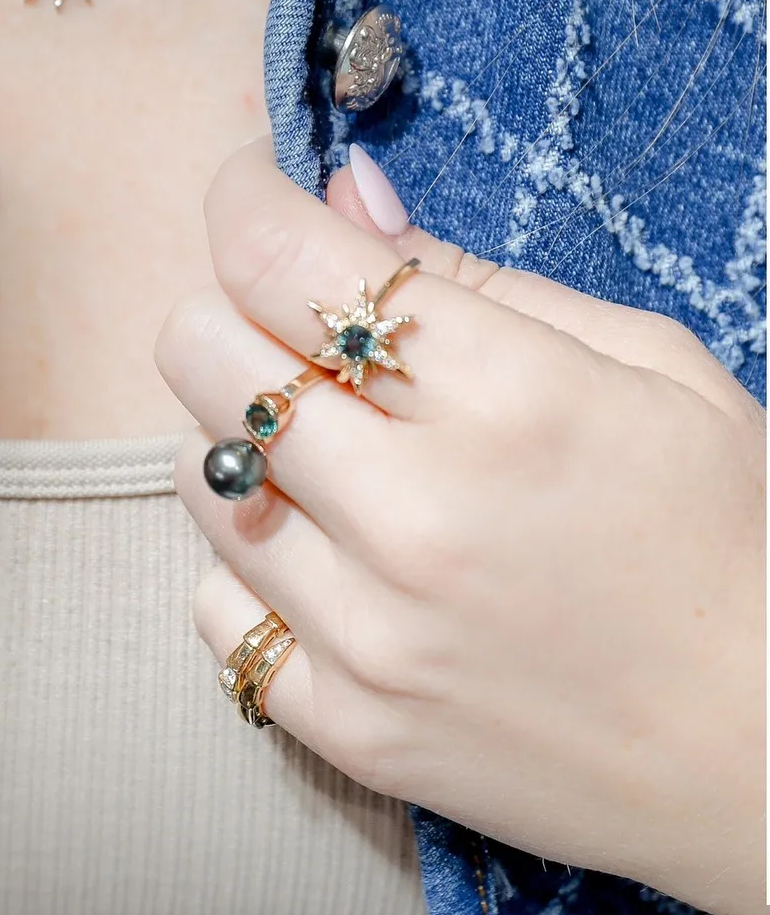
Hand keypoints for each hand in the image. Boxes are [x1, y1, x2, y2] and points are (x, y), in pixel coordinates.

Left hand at [156, 138, 766, 914]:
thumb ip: (473, 275)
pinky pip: (216, 609)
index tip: (253, 186)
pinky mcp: (351, 727)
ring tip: (339, 452)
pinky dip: (256, 569)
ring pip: (199, 474)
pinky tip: (334, 561)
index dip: (242, 195)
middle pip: (201, 352)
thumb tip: (339, 191)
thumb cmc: (735, 534)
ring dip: (249, 439)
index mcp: (507, 397)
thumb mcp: (648, 365)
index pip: (278, 258)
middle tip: (302, 325)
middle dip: (236, 309)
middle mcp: (417, 515)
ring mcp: (373, 634)